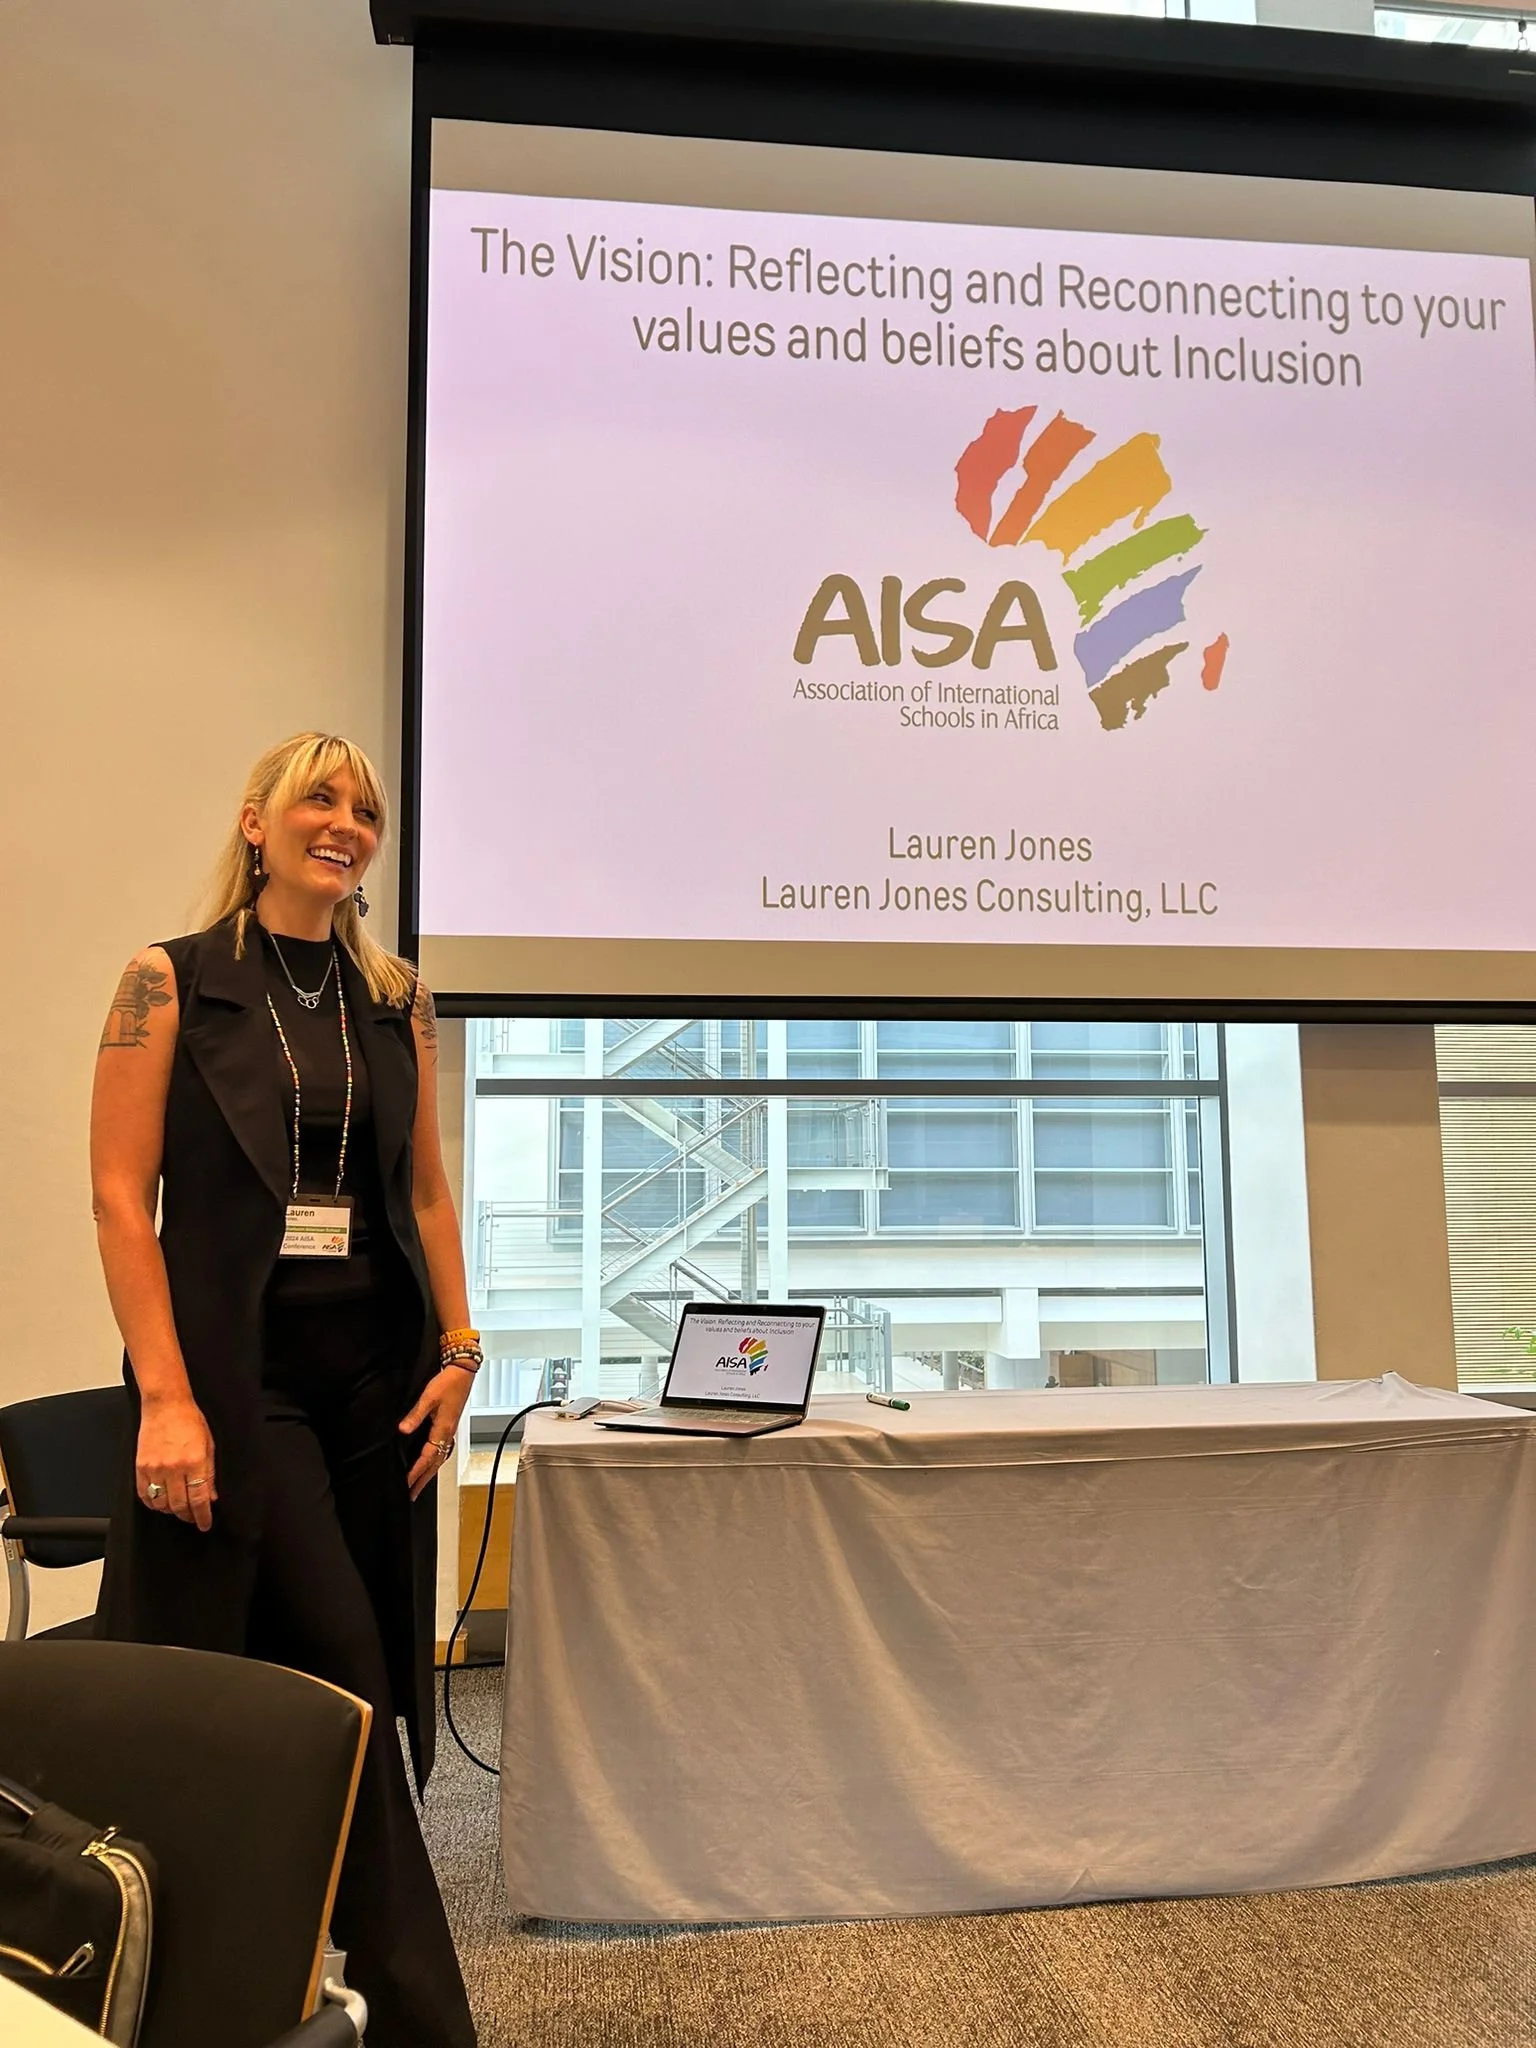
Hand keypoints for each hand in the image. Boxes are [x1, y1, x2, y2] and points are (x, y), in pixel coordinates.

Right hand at [136, 1397, 217, 1531]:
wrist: (166, 1405)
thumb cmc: (189, 1420)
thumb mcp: (209, 1445)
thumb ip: (210, 1474)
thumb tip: (212, 1497)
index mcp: (194, 1462)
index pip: (199, 1499)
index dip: (203, 1516)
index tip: (205, 1524)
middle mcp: (174, 1468)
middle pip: (179, 1506)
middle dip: (188, 1516)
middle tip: (193, 1518)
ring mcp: (155, 1468)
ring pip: (161, 1504)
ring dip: (171, 1511)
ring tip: (178, 1508)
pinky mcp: (140, 1467)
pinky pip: (144, 1495)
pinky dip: (153, 1503)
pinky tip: (160, 1502)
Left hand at [399, 1367, 471, 1500]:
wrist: (463, 1372)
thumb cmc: (448, 1383)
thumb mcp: (428, 1397)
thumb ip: (415, 1415)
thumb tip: (403, 1430)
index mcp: (443, 1429)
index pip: (427, 1457)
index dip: (416, 1471)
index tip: (407, 1483)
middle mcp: (447, 1434)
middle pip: (435, 1464)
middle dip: (423, 1480)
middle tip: (412, 1494)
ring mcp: (450, 1431)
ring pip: (439, 1459)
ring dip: (429, 1473)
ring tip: (419, 1485)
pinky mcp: (449, 1427)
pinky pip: (442, 1451)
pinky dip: (435, 1462)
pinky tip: (430, 1463)